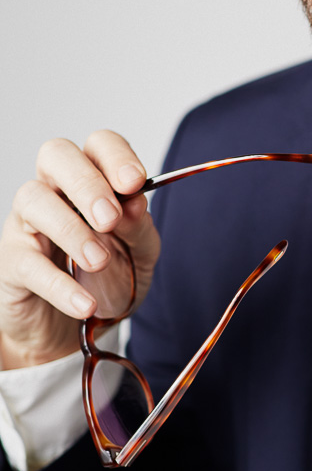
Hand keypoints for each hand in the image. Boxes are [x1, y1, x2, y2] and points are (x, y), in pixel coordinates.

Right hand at [0, 132, 160, 367]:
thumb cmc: (107, 277)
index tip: (135, 182)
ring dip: (70, 229)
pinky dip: (60, 285)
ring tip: (99, 261)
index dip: (116, 156)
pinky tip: (86, 303)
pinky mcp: (12, 261)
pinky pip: (28, 263)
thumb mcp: (138, 253)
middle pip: (56, 155)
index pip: (99, 144)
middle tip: (110, 219)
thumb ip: (140, 228)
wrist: (77, 326)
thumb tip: (134, 204)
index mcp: (93, 180)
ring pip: (33, 199)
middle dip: (86, 183)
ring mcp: (27, 223)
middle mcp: (55, 190)